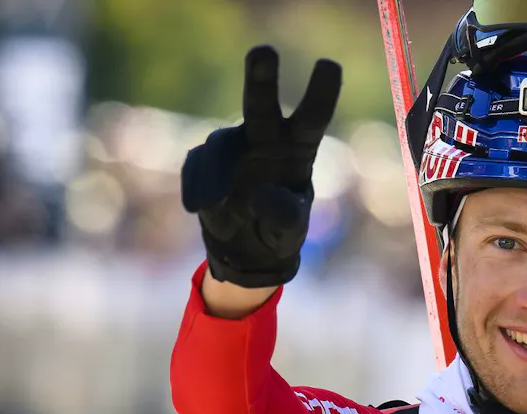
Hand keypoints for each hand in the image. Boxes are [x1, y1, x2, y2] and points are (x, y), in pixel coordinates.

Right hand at [181, 45, 341, 287]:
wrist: (246, 249)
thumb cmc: (277, 232)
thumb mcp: (288, 232)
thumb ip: (283, 216)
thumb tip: (260, 194)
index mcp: (297, 150)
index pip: (311, 118)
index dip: (321, 93)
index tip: (329, 64)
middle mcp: (265, 139)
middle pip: (261, 105)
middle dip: (262, 78)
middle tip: (264, 51)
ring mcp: (232, 147)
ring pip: (219, 145)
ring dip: (214, 174)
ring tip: (212, 205)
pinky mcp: (204, 160)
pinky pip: (197, 166)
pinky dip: (197, 188)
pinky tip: (199, 208)